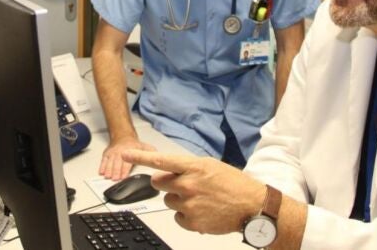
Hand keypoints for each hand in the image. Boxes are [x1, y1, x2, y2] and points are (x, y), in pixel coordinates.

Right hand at [99, 136, 155, 180]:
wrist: (123, 136)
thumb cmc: (133, 145)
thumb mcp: (144, 146)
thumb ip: (151, 152)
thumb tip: (158, 158)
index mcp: (130, 150)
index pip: (127, 162)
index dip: (125, 170)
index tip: (123, 176)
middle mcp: (120, 151)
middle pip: (117, 163)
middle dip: (116, 171)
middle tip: (115, 179)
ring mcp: (113, 153)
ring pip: (110, 162)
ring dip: (108, 170)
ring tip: (108, 176)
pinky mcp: (107, 154)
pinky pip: (103, 160)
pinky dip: (102, 166)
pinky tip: (101, 172)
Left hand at [123, 149, 264, 234]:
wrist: (251, 205)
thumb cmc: (233, 184)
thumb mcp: (210, 166)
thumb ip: (187, 167)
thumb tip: (167, 172)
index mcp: (194, 166)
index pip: (162, 160)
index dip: (141, 157)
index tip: (125, 154)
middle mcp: (189, 184)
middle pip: (159, 183)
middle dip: (166, 183)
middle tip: (183, 185)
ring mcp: (189, 203)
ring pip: (168, 200)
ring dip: (179, 200)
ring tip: (200, 199)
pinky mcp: (191, 221)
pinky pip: (177, 217)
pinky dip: (186, 215)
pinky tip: (202, 211)